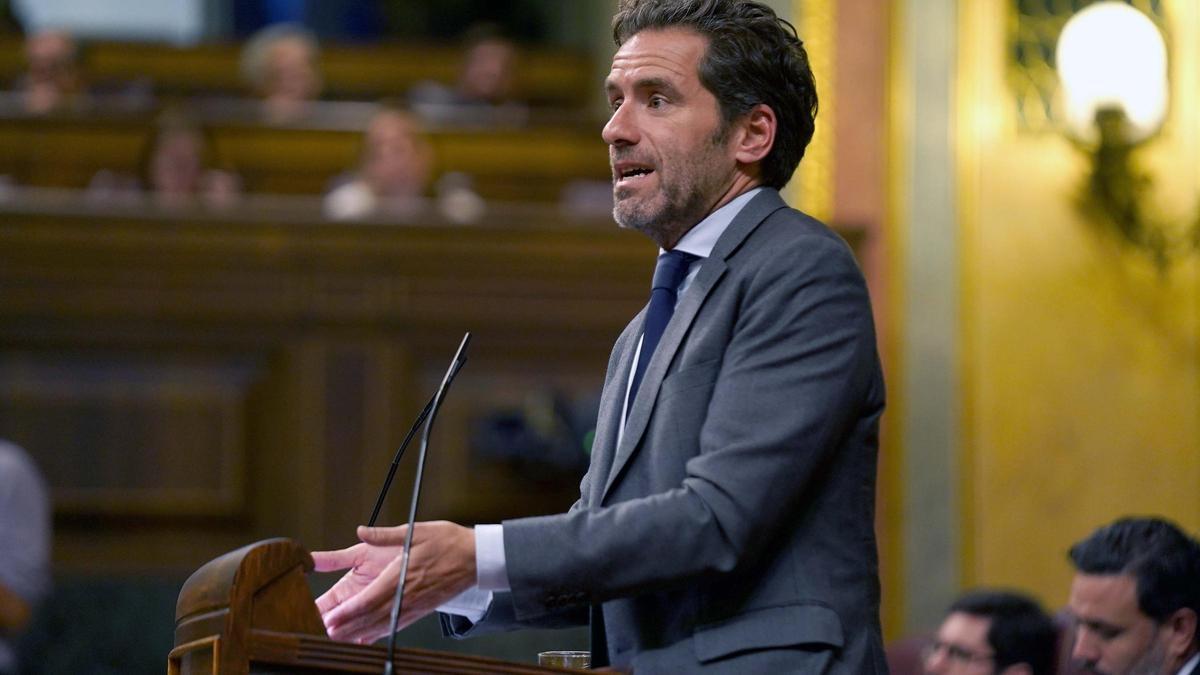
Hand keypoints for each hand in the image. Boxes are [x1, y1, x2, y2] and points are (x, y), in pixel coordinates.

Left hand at [312, 520, 476, 643]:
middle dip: (346, 627)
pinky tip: (367, 636)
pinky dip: (378, 633)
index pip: (369, 599)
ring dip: (358, 633)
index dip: (347, 612)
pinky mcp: (420, 610)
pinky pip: (395, 625)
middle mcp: (405, 595)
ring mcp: (413, 606)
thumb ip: (386, 534)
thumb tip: (362, 531)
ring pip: (381, 624)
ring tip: (340, 638)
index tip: (330, 618)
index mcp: (401, 575)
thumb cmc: (449, 543)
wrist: (476, 559)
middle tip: (326, 633)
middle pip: (371, 617)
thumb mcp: (417, 530)